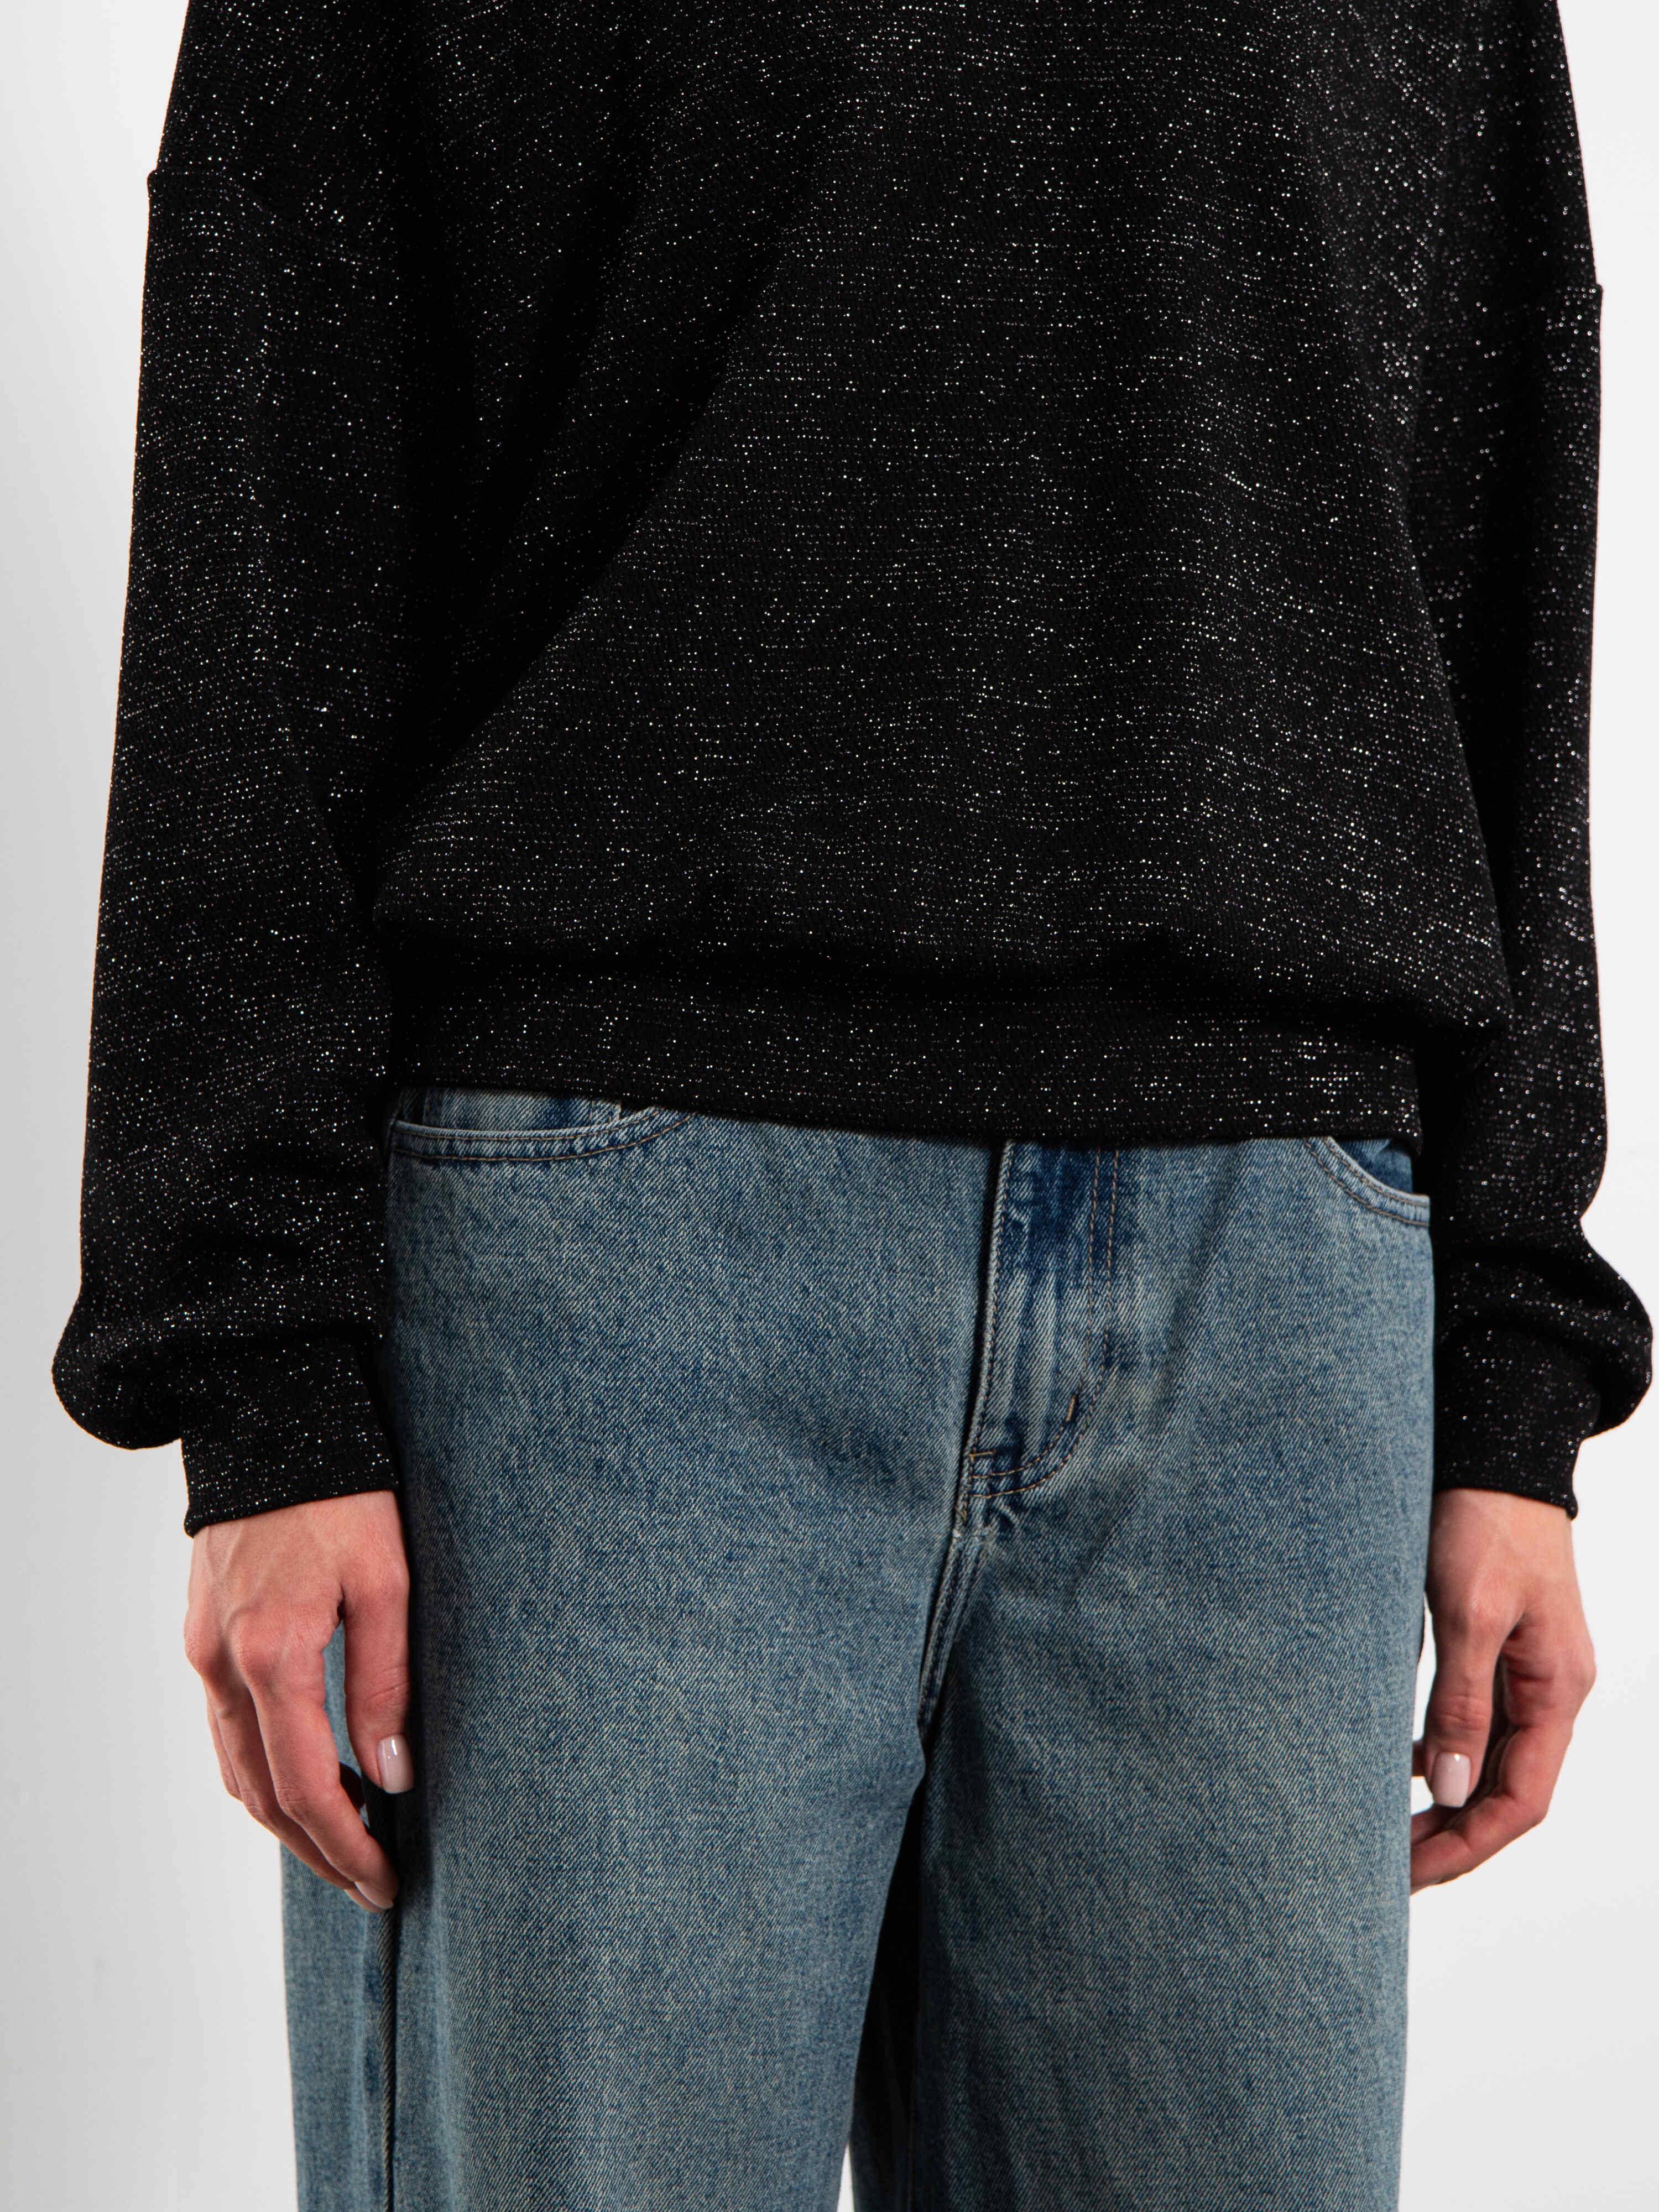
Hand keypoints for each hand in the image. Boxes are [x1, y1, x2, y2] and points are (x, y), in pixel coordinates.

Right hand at [184, 1489, 412, 1912]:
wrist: (271, 1417)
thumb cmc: (344, 1492)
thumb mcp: (387, 1583)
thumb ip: (386, 1683)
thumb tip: (394, 1777)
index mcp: (272, 1655)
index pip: (303, 1787)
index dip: (345, 1845)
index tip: (384, 1880)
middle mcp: (223, 1664)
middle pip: (261, 1794)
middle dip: (317, 1849)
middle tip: (370, 1883)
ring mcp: (203, 1651)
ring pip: (236, 1767)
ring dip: (287, 1816)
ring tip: (349, 1841)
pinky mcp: (202, 1634)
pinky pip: (226, 1728)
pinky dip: (263, 1769)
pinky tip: (309, 1773)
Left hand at [1411, 1488, 1594, 1891]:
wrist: (1493, 1451)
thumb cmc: (1484, 1521)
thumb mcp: (1469, 1612)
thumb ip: (1460, 1700)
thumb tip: (1450, 1790)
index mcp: (1555, 1690)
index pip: (1521, 1801)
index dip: (1468, 1846)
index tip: (1411, 1874)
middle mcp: (1549, 1689)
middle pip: (1507, 1791)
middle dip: (1454, 1837)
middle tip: (1389, 1870)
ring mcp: (1526, 1669)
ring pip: (1490, 1760)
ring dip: (1447, 1801)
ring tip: (1390, 1831)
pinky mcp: (1497, 1645)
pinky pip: (1477, 1721)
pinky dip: (1444, 1752)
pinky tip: (1407, 1762)